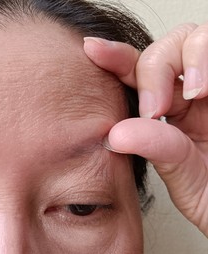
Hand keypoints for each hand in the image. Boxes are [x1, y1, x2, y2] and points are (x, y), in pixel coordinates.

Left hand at [83, 23, 207, 236]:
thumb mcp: (186, 179)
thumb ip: (156, 149)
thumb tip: (114, 133)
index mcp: (170, 112)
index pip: (138, 74)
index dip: (115, 58)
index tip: (92, 49)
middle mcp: (192, 94)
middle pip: (166, 48)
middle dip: (155, 68)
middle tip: (155, 109)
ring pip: (195, 39)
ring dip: (190, 59)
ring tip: (194, 95)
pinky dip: (207, 62)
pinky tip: (203, 90)